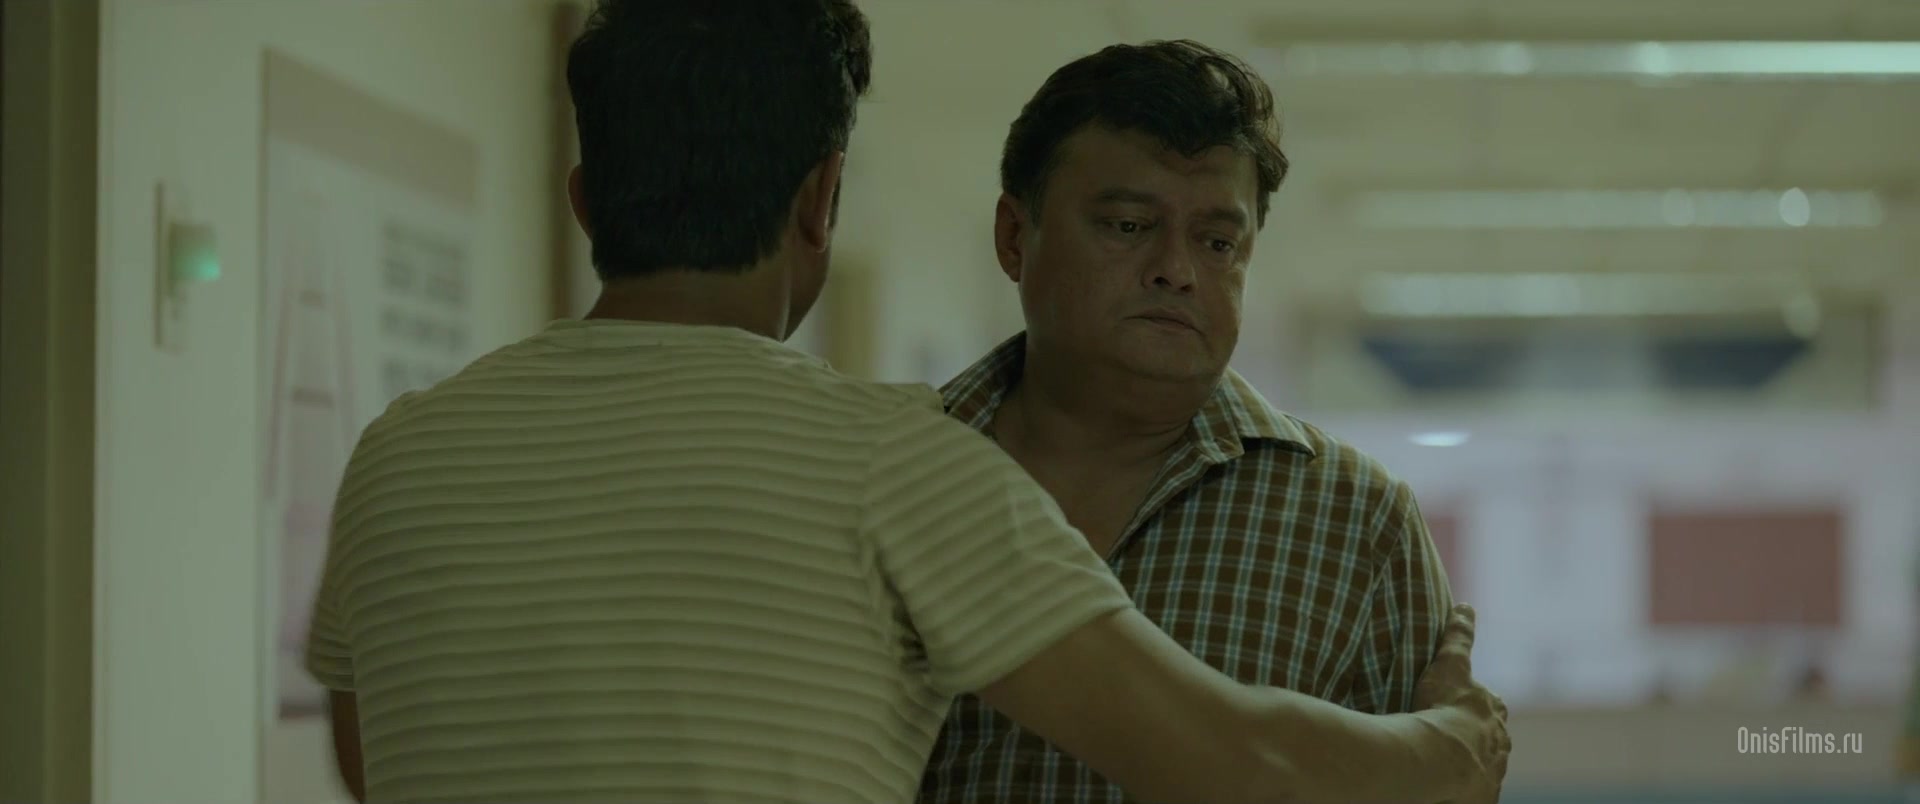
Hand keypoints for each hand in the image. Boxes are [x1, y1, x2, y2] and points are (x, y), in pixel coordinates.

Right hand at [1413, 603, 1509, 803]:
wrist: (1440, 757)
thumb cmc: (1443, 709)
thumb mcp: (1450, 665)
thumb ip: (1459, 636)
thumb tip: (1467, 606)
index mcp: (1493, 710)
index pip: (1490, 704)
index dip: (1475, 704)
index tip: (1459, 706)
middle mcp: (1500, 742)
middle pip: (1491, 736)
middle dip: (1477, 736)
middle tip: (1450, 736)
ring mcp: (1493, 770)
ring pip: (1485, 764)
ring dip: (1471, 763)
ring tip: (1445, 764)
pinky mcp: (1482, 795)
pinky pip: (1474, 791)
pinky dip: (1465, 788)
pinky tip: (1448, 787)